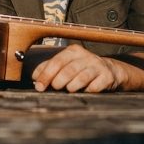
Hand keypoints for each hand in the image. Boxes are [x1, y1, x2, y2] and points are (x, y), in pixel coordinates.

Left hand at [28, 44, 143, 92]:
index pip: (57, 61)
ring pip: (82, 77)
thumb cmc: (81, 69)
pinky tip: (84, 92)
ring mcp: (97, 66)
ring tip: (69, 90)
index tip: (39, 87)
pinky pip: (95, 86)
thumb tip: (33, 74)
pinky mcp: (107, 77)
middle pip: (69, 69)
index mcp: (73, 51)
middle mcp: (85, 56)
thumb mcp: (66, 65)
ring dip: (72, 87)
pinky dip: (87, 91)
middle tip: (54, 88)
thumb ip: (49, 68)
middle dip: (58, 81)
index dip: (46, 75)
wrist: (110, 71)